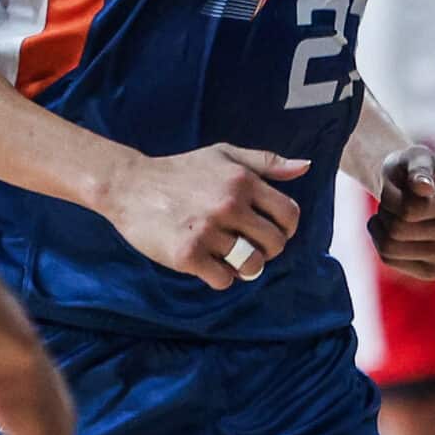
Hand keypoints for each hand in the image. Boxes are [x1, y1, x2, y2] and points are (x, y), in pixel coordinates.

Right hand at [99, 144, 308, 288]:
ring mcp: (208, 231)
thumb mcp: (224, 155)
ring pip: (252, 265)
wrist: (129, 185)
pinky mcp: (187, 254)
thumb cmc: (180, 171)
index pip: (290, 215)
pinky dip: (220, 277)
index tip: (269, 231)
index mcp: (242, 180)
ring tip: (231, 258)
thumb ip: (266, 162)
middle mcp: (228, 204)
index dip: (285, 228)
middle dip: (267, 250)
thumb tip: (305, 166)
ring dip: (246, 267)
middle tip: (248, 246)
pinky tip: (207, 263)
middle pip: (275, 244)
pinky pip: (224, 280)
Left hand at [368, 144, 434, 279]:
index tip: (400, 187)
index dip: (392, 196)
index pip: (410, 210)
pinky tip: (392, 231)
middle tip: (395, 200)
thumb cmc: (412, 169)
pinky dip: (380, 241)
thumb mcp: (414, 157)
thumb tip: (424, 188)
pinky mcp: (432, 270)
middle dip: (386, 211)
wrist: (411, 187)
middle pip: (398, 229)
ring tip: (393, 214)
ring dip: (382, 226)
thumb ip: (418, 170)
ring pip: (390, 247)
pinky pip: (390, 260)